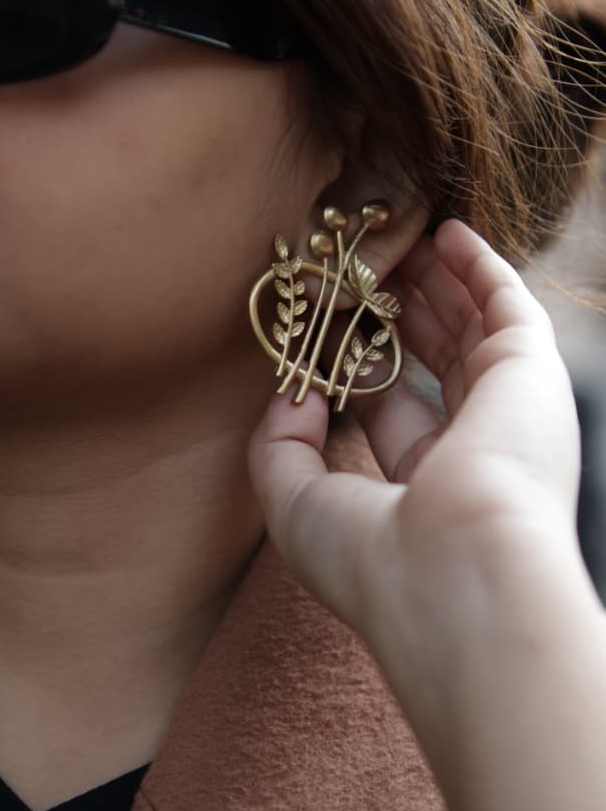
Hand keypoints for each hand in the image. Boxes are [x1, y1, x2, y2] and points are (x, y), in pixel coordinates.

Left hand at [249, 217, 580, 667]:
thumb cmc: (371, 562)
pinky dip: (482, 266)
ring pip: (474, 328)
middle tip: (370, 270)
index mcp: (427, 491)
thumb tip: (294, 394)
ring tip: (402, 237)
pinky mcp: (532, 375)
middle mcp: (475, 451)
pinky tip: (449, 232)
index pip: (396, 412)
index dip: (362, 365)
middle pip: (437, 363)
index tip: (329, 328)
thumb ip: (279, 449)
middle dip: (403, 313)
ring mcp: (508, 412)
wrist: (455, 579)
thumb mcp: (296, 507)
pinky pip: (509, 304)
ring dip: (439, 281)